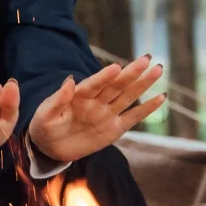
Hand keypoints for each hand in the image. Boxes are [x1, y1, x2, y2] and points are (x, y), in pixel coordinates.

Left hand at [28, 57, 164, 164]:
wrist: (50, 147)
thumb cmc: (45, 126)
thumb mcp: (45, 114)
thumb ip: (57, 99)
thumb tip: (69, 80)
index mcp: (79, 95)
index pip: (94, 84)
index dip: (104, 76)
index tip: (116, 67)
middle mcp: (96, 101)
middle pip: (116, 85)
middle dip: (132, 72)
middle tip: (147, 58)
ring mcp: (106, 113)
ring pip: (128, 96)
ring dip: (143, 84)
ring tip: (158, 70)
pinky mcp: (114, 129)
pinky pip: (133, 117)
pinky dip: (147, 109)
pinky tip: (161, 97)